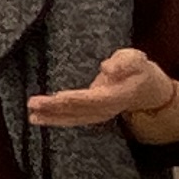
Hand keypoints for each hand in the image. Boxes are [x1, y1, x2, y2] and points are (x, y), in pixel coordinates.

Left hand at [29, 46, 177, 129]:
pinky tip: (37, 118)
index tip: (59, 97)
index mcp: (118, 95)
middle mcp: (107, 108)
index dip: (78, 99)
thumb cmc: (138, 69)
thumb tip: (106, 68)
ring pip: (74, 118)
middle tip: (34, 104)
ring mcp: (99, 113)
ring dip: (52, 117)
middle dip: (56, 109)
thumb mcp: (136, 59)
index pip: (96, 99)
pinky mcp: (91, 113)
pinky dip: (55, 119)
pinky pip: (72, 119)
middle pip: (80, 110)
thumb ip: (124, 63)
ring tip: (32, 115)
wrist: (146, 88)